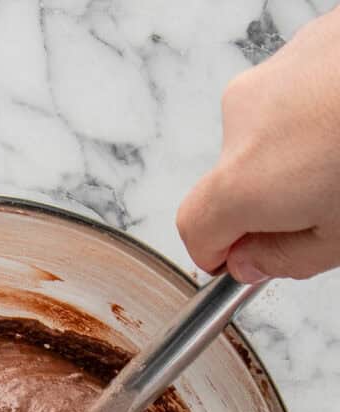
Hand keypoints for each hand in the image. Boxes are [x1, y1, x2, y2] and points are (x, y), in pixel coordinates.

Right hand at [177, 7, 339, 282]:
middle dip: (266, 199)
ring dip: (295, 154)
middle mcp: (244, 119)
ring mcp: (275, 71)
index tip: (244, 260)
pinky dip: (318, 114)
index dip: (218, 254)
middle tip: (326, 210)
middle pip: (230, 177)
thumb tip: (252, 262)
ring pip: (263, 133)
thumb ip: (283, 260)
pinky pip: (294, 94)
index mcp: (243, 180)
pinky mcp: (309, 39)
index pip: (194, 229)